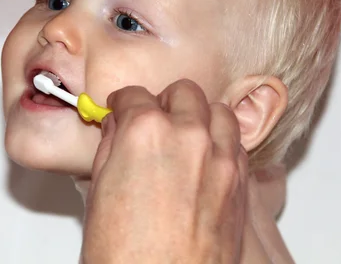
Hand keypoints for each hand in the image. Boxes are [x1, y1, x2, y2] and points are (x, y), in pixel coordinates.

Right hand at [81, 79, 248, 263]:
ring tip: (184, 131)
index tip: (121, 109)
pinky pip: (237, 143)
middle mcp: (188, 136)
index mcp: (145, 132)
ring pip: (218, 110)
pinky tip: (205, 155)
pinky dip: (221, 140)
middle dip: (164, 101)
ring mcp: (220, 158)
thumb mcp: (100, 190)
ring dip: (199, 114)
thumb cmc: (126, 255)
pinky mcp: (240, 182)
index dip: (122, 103)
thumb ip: (112, 147)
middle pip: (183, 92)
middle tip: (152, 117)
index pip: (134, 95)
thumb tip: (118, 131)